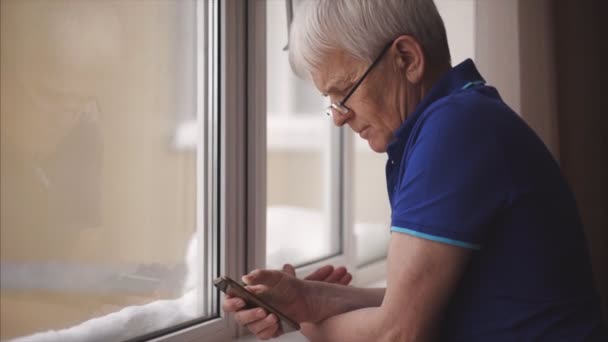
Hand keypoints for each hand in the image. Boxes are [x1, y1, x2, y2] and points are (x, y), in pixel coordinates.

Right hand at [222, 264, 350, 339]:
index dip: (231, 302)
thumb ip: (261, 275)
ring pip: (251, 327)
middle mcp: (250, 308)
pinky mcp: (268, 329)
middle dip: (249, 315)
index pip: (230, 300)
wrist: (306, 298)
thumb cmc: (289, 286)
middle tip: (262, 310)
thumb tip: (246, 278)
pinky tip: (277, 323)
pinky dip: (269, 330)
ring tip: (274, 316)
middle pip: (239, 317)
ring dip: (261, 323)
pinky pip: (263, 334)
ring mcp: (259, 320)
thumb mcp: (277, 277)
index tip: (239, 300)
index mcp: (248, 295)